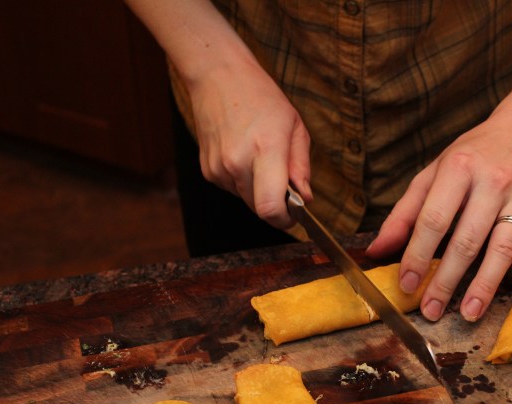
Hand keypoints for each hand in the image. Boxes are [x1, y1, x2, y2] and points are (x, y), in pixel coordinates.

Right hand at [186, 60, 311, 228]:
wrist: (217, 76)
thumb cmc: (261, 97)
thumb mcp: (295, 126)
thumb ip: (301, 166)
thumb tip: (304, 198)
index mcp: (266, 150)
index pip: (270, 207)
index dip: (285, 220)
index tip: (294, 215)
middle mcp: (238, 162)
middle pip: (259, 209)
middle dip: (275, 204)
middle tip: (283, 181)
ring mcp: (219, 168)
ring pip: (246, 200)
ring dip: (258, 190)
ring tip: (260, 157)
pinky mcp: (207, 170)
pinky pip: (232, 189)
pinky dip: (243, 181)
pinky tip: (243, 154)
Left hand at [366, 114, 511, 321]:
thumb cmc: (470, 156)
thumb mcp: (432, 174)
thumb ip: (404, 213)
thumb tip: (376, 250)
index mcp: (458, 171)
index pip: (434, 220)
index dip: (418, 255)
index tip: (406, 284)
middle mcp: (491, 183)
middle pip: (467, 239)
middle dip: (446, 279)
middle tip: (431, 310)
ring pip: (504, 244)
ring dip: (487, 282)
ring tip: (470, 312)